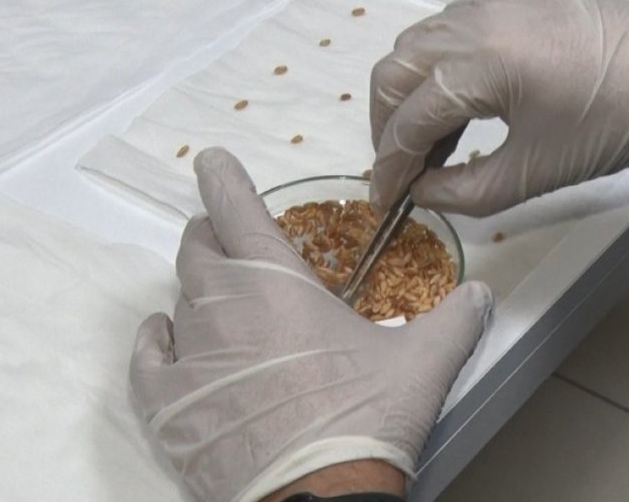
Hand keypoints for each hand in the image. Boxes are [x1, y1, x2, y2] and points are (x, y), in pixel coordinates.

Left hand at [129, 148, 491, 501]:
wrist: (317, 497)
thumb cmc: (365, 422)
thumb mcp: (424, 362)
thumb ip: (456, 319)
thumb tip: (482, 295)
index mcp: (276, 282)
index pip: (235, 207)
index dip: (222, 178)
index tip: (210, 161)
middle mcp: (223, 306)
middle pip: (198, 249)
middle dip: (213, 238)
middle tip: (233, 245)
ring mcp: (189, 355)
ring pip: (179, 300)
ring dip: (198, 294)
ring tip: (223, 305)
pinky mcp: (168, 404)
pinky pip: (146, 356)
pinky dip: (155, 340)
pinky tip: (163, 337)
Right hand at [370, 0, 628, 215]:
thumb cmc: (611, 125)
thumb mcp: (535, 173)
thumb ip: (465, 190)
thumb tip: (423, 191)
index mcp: (477, 63)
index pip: (407, 118)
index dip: (389, 166)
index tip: (387, 200)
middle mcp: (474, 19)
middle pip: (396, 69)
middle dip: (387, 123)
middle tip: (400, 168)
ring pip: (420, 42)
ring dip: (411, 90)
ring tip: (432, 139)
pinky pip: (455, 25)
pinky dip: (442, 63)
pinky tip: (465, 99)